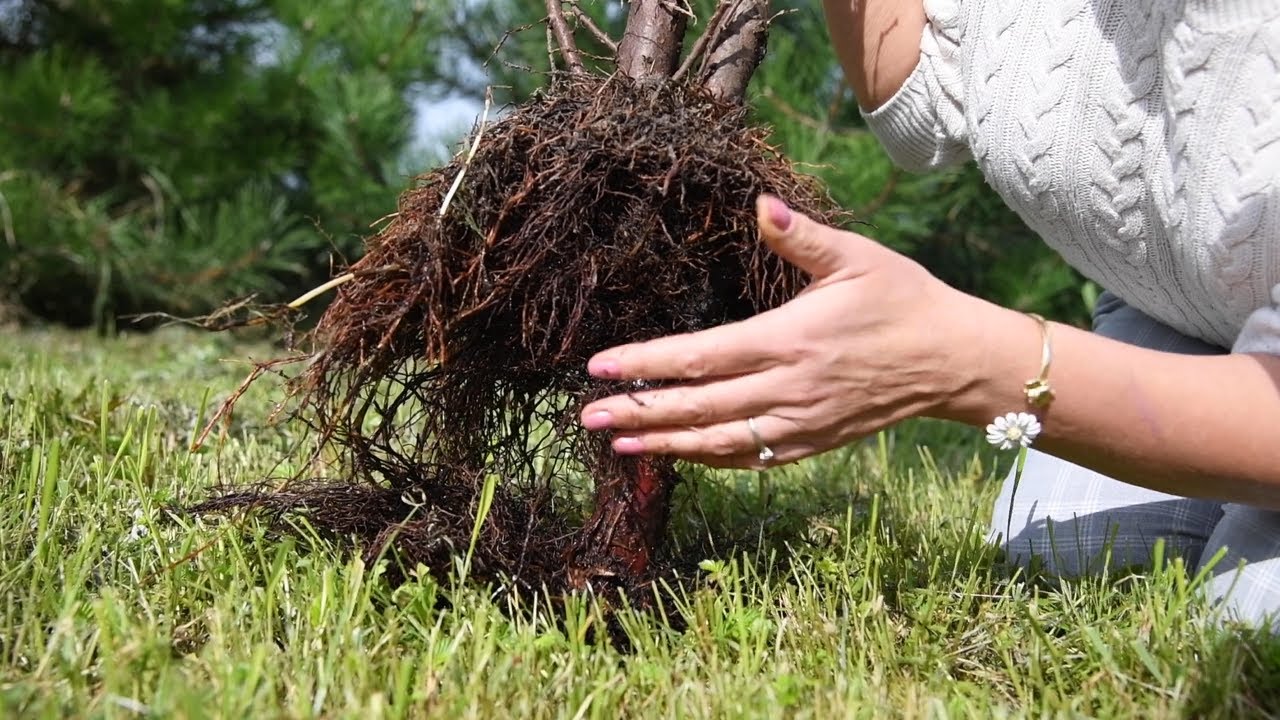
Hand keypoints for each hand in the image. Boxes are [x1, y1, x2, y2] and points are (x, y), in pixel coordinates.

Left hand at [578, 194, 981, 468]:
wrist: (952, 360)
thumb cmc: (903, 299)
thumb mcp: (856, 257)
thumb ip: (800, 237)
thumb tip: (757, 204)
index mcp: (789, 340)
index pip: (700, 357)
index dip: (646, 364)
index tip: (600, 368)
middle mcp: (789, 389)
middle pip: (698, 408)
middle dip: (638, 413)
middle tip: (587, 416)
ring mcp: (801, 423)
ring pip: (720, 442)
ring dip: (665, 445)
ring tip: (618, 445)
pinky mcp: (814, 443)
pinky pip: (753, 457)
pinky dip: (711, 459)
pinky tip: (680, 455)